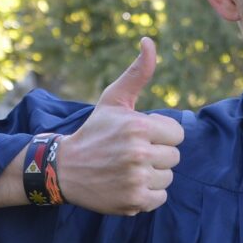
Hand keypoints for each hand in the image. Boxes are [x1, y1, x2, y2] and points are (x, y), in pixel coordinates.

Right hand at [57, 37, 184, 215]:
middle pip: (174, 157)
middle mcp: (139, 153)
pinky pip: (161, 198)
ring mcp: (136, 179)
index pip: (178, 134)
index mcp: (139, 126)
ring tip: (128, 168)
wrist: (65, 169)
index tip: (140, 135)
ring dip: (152, 174)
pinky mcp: (134, 201)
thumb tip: (149, 41)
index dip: (161, 134)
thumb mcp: (114, 99)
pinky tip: (127, 184)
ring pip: (168, 178)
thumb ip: (138, 72)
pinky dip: (147, 194)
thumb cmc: (95, 130)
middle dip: (156, 154)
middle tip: (131, 153)